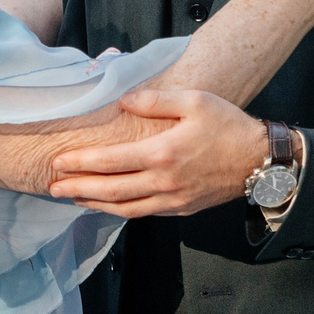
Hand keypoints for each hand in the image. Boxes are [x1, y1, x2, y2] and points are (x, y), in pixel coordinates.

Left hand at [45, 88, 268, 217]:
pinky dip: (121, 211)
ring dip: (95, 204)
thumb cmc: (228, 126)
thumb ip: (154, 100)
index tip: (58, 162)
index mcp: (162, 153)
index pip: (110, 161)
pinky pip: (143, 213)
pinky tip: (109, 205)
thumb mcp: (194, 100)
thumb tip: (123, 100)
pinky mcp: (181, 209)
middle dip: (77, 189)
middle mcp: (163, 182)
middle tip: (52, 187)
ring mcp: (172, 200)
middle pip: (110, 190)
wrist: (261, 161)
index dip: (81, 164)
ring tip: (73, 199)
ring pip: (124, 208)